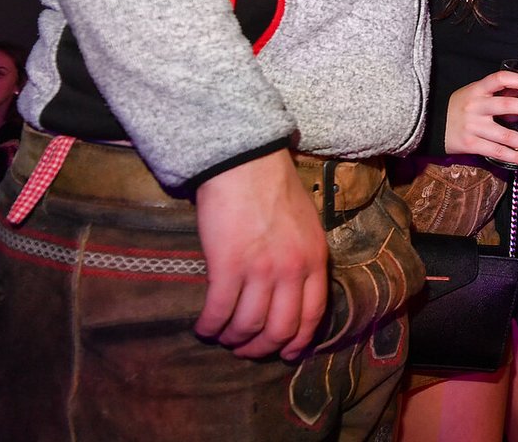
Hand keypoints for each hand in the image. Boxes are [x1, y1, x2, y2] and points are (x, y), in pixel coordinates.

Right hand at [194, 150, 327, 359]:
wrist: (246, 164)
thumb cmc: (274, 190)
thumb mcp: (307, 226)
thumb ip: (303, 259)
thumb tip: (292, 294)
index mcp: (315, 259)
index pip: (312, 315)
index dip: (297, 341)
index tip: (285, 354)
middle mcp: (292, 270)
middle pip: (280, 329)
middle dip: (261, 347)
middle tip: (245, 349)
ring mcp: (261, 269)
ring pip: (248, 326)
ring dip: (233, 339)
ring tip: (222, 337)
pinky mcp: (228, 266)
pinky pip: (219, 311)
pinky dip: (209, 326)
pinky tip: (203, 327)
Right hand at [444, 70, 517, 166]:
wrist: (431, 125)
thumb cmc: (459, 107)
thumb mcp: (474, 94)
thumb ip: (497, 95)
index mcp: (477, 89)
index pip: (500, 78)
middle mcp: (475, 106)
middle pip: (508, 105)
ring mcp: (473, 126)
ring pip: (506, 134)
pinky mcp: (471, 144)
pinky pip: (497, 151)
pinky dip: (515, 156)